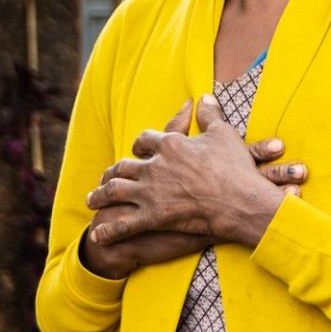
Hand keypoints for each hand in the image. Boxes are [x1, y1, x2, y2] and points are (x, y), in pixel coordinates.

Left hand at [86, 96, 292, 248]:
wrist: (239, 200)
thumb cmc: (234, 167)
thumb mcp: (224, 134)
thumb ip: (210, 114)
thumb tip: (204, 96)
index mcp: (169, 145)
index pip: (145, 140)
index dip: (139, 144)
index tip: (137, 148)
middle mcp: (154, 166)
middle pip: (124, 166)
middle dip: (111, 172)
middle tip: (105, 178)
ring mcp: (151, 192)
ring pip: (115, 191)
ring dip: (100, 195)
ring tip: (91, 200)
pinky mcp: (153, 216)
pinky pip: (124, 224)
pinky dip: (108, 230)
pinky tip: (97, 235)